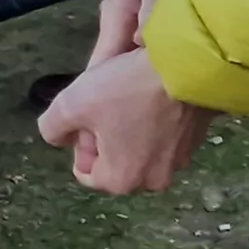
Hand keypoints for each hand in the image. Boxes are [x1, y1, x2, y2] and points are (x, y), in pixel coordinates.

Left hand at [38, 42, 214, 194]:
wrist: (186, 67)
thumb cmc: (126, 90)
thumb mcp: (71, 104)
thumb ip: (52, 128)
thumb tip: (58, 138)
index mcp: (122, 180)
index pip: (86, 172)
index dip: (80, 144)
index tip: (85, 118)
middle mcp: (153, 180)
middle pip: (114, 162)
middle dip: (104, 139)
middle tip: (103, 105)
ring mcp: (178, 161)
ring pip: (138, 149)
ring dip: (128, 129)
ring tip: (126, 97)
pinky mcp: (195, 140)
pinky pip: (162, 136)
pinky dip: (152, 122)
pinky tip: (148, 96)